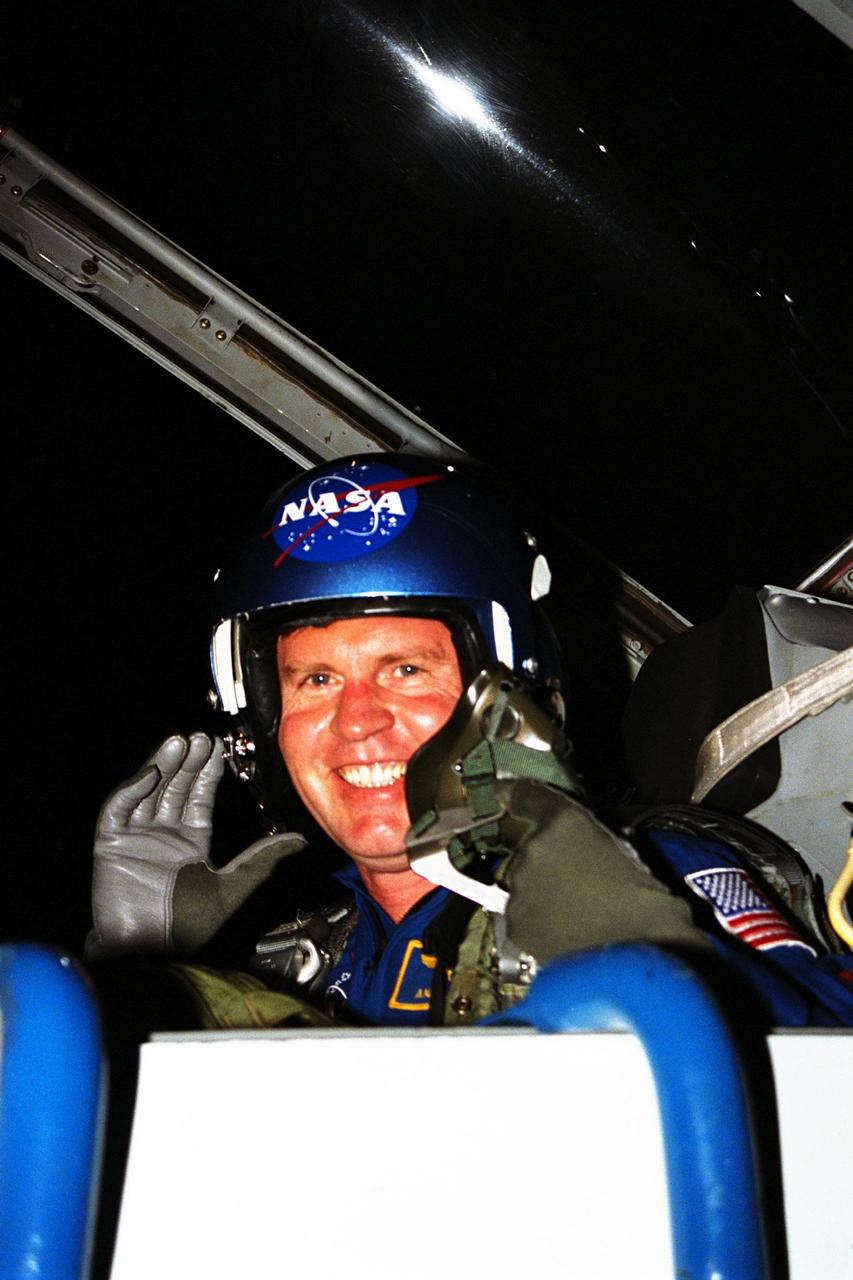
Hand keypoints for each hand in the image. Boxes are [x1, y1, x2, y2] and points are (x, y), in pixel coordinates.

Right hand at [89, 733, 303, 957]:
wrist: (154, 950)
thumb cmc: (192, 927)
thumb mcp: (236, 885)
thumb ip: (264, 858)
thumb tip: (300, 840)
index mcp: (191, 845)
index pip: (198, 798)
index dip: (207, 773)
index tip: (217, 747)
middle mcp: (163, 837)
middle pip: (174, 789)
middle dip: (187, 763)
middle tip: (200, 737)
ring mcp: (136, 840)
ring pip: (149, 792)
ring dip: (162, 766)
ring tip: (179, 742)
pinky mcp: (110, 845)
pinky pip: (119, 809)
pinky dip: (133, 789)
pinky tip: (152, 771)